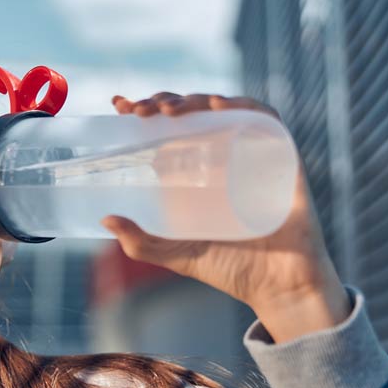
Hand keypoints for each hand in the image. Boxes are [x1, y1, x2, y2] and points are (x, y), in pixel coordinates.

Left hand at [102, 92, 350, 341]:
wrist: (279, 288)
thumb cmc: (233, 271)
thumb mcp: (177, 256)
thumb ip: (141, 243)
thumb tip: (105, 219)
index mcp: (199, 175)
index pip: (171, 131)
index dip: (148, 111)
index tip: (120, 105)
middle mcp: (224, 159)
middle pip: (194, 114)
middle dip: (165, 102)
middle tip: (140, 110)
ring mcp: (252, 155)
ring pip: (225, 109)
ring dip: (196, 100)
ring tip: (168, 109)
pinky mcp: (282, 158)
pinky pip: (266, 120)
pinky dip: (243, 106)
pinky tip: (216, 106)